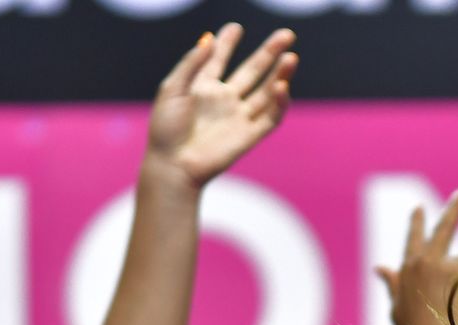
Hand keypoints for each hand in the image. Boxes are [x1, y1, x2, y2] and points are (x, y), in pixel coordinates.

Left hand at [145, 24, 296, 188]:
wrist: (173, 164)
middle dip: (270, 52)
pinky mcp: (250, 135)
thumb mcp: (172, 88)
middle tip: (287, 35)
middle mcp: (224, 99)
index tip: (235, 28)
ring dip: (280, 74)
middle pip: (253, 71)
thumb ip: (192, 63)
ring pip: (267, 91)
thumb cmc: (165, 128)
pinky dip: (279, 102)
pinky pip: (271, 116)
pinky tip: (281, 86)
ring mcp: (239, 116)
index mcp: (203, 87)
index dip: (228, 43)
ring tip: (291, 57)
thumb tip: (209, 38)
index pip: (220, 59)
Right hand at [376, 190, 457, 324]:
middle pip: (445, 228)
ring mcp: (450, 265)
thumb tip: (378, 266)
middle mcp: (428, 260)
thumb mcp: (398, 308)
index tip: (419, 208)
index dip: (418, 223)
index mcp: (409, 268)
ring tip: (456, 310)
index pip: (414, 238)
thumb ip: (392, 284)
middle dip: (454, 207)